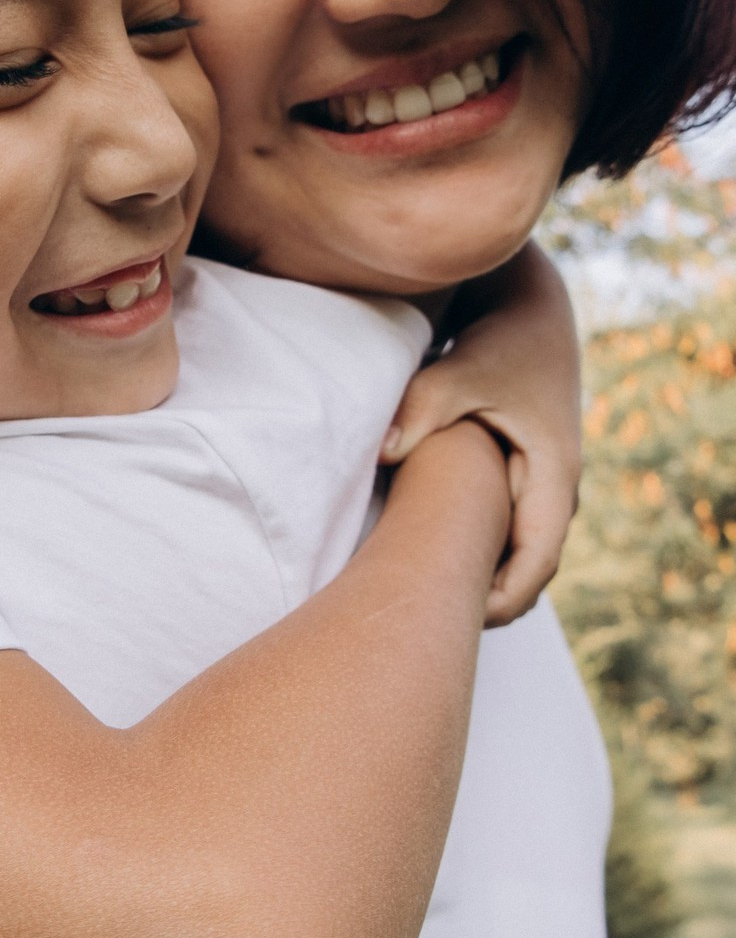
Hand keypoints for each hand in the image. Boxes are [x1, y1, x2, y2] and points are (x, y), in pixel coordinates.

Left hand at [380, 244, 580, 626]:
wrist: (529, 311)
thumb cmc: (500, 341)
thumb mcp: (459, 372)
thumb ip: (423, 410)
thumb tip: (382, 452)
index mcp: (553, 475)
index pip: (536, 563)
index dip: (500, 602)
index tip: (454, 623)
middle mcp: (555, 488)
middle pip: (528, 569)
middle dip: (487, 601)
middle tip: (428, 626)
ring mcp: (542, 483)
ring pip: (517, 551)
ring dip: (482, 576)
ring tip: (425, 601)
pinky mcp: (524, 473)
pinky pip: (507, 529)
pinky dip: (479, 550)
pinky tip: (432, 557)